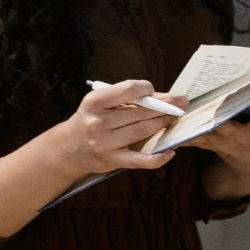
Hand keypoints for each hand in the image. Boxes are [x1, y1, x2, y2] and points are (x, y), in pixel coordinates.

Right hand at [47, 80, 186, 175]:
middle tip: (181, 103)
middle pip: (140, 112)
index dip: (147, 89)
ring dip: (163, 124)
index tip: (154, 92)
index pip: (129, 90)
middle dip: (164, 107)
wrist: (69, 148)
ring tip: (175, 119)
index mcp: (94, 102)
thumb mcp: (100, 104)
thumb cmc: (90, 120)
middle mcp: (98, 122)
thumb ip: (127, 99)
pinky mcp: (112, 160)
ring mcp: (105, 143)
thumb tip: (163, 98)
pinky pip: (139, 160)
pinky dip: (157, 158)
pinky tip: (170, 152)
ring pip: (143, 131)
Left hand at [190, 89, 249, 199]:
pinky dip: (180, 136)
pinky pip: (192, 139)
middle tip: (215, 109)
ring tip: (179, 117)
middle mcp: (245, 136)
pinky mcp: (207, 144)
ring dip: (193, 128)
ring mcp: (225, 141)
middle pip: (233, 126)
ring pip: (207, 132)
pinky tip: (165, 130)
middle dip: (224, 120)